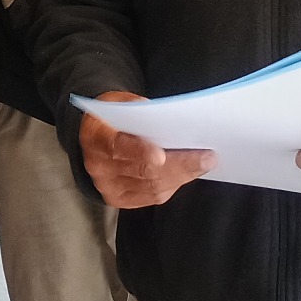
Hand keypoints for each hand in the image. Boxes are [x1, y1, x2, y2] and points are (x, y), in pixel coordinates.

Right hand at [78, 92, 215, 207]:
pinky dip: (172, 185)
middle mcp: (98, 165)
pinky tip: (187, 173)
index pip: (117, 146)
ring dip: (182, 176)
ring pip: (151, 187)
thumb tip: (173, 123)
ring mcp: (107, 185)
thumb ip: (142, 111)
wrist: (94, 134)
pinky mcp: (118, 198)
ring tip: (203, 164)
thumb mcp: (122, 102)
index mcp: (96, 136)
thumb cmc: (113, 115)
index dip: (139, 151)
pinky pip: (151, 197)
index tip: (161, 155)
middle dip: (179, 165)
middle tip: (206, 157)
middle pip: (143, 171)